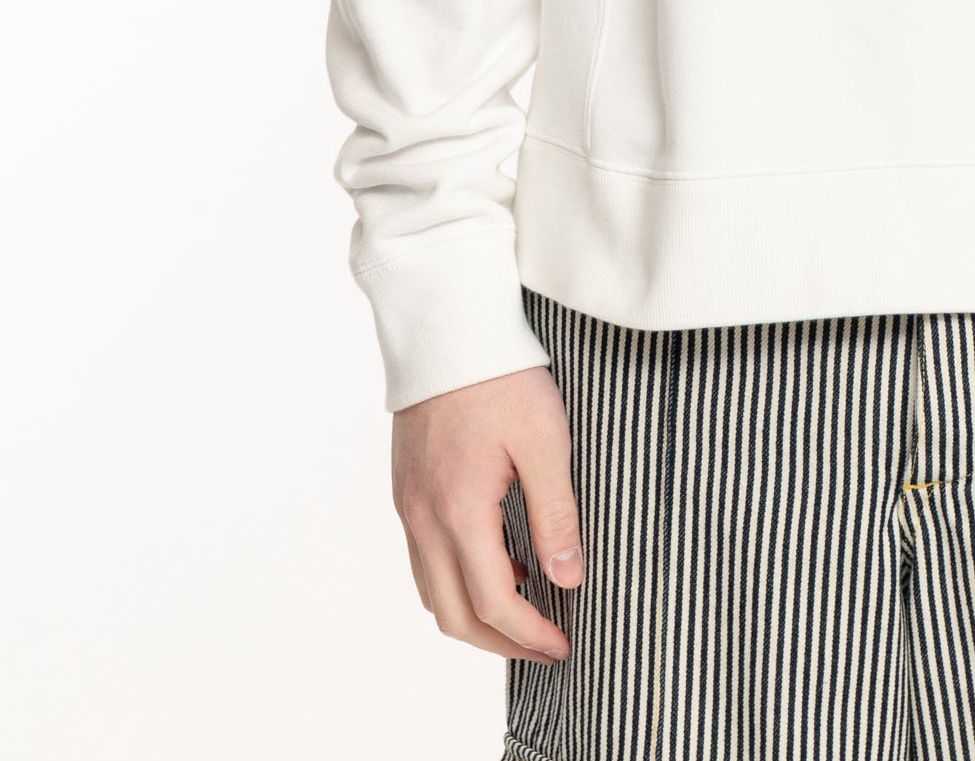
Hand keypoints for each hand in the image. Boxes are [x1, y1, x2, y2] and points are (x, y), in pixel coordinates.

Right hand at [391, 365, 583, 663]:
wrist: (449, 328)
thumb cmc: (504, 375)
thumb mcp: (546, 440)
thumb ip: (556, 513)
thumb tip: (567, 578)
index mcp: (458, 510)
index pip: (491, 602)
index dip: (529, 634)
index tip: (564, 645)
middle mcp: (423, 517)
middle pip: (453, 614)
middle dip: (501, 642)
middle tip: (547, 647)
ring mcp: (408, 505)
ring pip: (433, 591)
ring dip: (475, 614)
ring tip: (527, 611)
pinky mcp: (407, 489)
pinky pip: (424, 560)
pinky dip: (458, 580)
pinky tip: (499, 561)